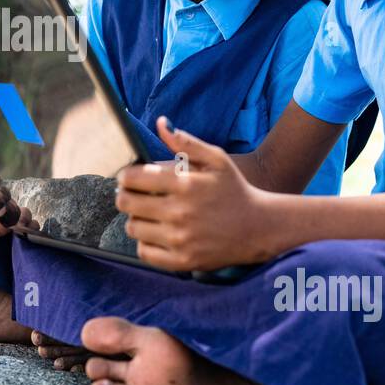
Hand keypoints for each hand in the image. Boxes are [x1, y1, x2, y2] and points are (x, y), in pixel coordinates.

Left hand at [115, 117, 284, 270]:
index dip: (125, 176)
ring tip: (149, 215)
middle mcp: (180, 212)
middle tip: (134, 195)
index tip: (129, 177)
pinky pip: (144, 253)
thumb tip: (161, 123)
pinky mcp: (183, 261)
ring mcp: (181, 239)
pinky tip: (157, 234)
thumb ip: (186, 142)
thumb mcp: (216, 159)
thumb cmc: (233, 189)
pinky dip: (146, 243)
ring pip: (132, 228)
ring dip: (136, 220)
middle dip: (126, 196)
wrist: (259, 228)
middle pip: (126, 203)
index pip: (132, 178)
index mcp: (185, 184)